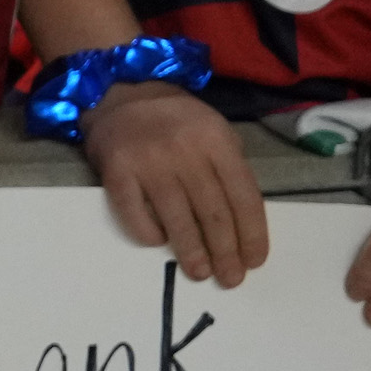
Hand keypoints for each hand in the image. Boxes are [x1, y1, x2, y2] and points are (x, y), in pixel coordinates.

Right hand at [82, 82, 267, 286]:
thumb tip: (241, 225)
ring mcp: (148, 161)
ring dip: (191, 252)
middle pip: (213, 213)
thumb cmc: (175, 118)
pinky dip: (149, 233)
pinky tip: (159, 243)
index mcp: (216, 140)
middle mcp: (185, 150)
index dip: (252, 234)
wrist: (118, 92)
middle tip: (230, 278)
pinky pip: (135, 213)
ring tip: (199, 272)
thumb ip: (230, 168)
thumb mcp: (214, 130)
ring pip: (177, 218)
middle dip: (225, 252)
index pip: (243, 197)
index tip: (254, 261)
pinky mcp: (116, 171)